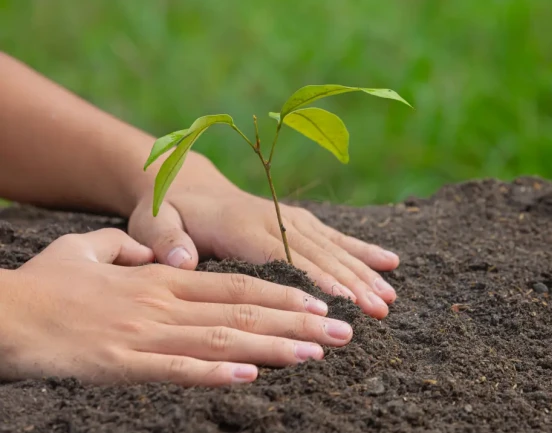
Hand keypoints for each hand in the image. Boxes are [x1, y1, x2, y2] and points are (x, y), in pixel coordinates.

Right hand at [0, 229, 352, 385]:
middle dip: (298, 321)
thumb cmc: (44, 286)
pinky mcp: (122, 363)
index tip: (321, 301)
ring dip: (273, 346)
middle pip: (243, 310)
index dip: (282, 292)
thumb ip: (129, 249)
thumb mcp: (90, 253)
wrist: (1, 314)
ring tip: (317, 353)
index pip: (236, 284)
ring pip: (222, 338)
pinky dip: (215, 371)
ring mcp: (146, 333)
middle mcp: (165, 303)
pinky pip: (175, 368)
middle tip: (344, 331)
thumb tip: (155, 254)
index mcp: (164, 280)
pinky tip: (250, 375)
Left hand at [127, 186, 399, 319]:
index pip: (283, 258)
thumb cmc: (165, 210)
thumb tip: (182, 259)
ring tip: (389, 301)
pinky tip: (391, 263)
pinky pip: (335, 236)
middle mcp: (273, 219)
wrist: (183, 180)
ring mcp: (289, 218)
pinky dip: (363, 251)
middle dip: (351, 284)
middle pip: (318, 256)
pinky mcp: (298, 220)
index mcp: (241, 226)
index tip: (342, 303)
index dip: (314, 280)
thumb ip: (164, 240)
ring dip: (363, 274)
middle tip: (379, 311)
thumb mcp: (151, 221)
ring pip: (333, 249)